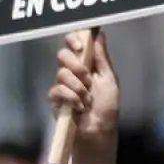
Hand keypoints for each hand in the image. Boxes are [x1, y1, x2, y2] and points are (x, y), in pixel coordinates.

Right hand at [48, 30, 119, 145]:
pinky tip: (79, 106)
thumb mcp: (109, 79)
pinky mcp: (54, 98)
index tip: (81, 46)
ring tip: (88, 98)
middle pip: (63, 55)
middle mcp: (72, 71)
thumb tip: (100, 34)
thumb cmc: (107, 105)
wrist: (99, 129)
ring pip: (61, 73)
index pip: (74, 43)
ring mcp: (62, 84)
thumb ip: (102, 57)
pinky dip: (71, 97)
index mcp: (86, 64)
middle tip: (88, 79)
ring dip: (78, 87)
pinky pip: (57, 89)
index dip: (74, 40)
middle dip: (77, 66)